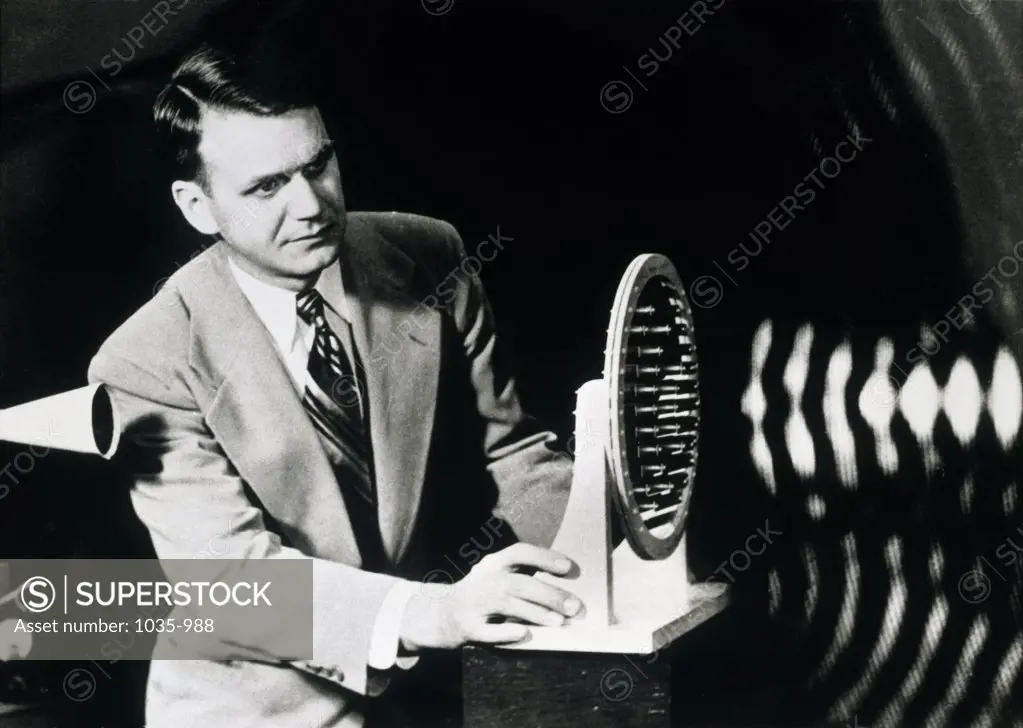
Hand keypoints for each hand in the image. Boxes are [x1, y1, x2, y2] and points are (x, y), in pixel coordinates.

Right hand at [399, 543, 581, 651]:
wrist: (438, 613)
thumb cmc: (480, 594)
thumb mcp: (495, 577)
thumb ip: (522, 578)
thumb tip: (564, 588)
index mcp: (492, 564)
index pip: (519, 552)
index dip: (544, 557)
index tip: (568, 567)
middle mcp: (482, 580)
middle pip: (518, 582)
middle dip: (549, 594)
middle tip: (574, 606)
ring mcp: (473, 603)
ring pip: (507, 604)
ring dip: (535, 612)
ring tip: (559, 621)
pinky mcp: (467, 627)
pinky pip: (489, 631)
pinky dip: (507, 632)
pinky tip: (524, 633)